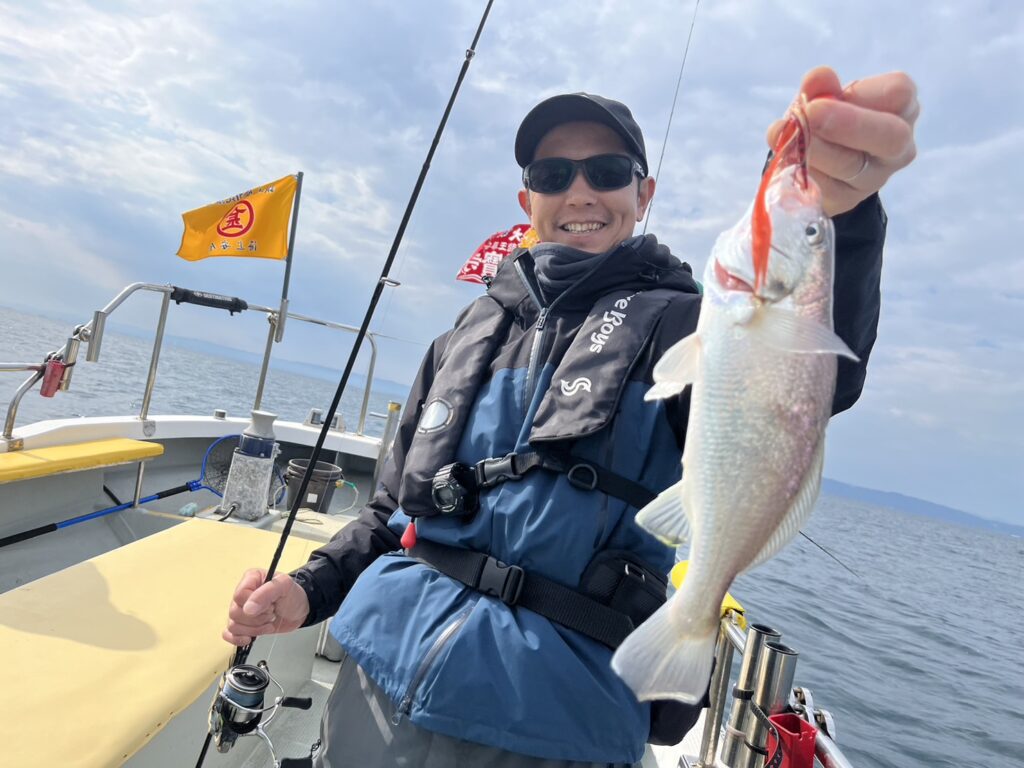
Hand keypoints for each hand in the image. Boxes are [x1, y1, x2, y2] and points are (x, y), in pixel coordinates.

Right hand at [223, 568, 310, 645]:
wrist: (299, 611)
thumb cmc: (293, 595)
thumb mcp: (285, 587)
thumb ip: (266, 593)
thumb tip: (248, 608)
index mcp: (250, 579)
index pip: (239, 595)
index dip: (254, 604)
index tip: (270, 605)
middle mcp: (243, 594)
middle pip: (235, 612)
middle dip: (257, 618)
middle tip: (271, 613)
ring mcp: (241, 610)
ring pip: (233, 625)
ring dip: (254, 629)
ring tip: (268, 623)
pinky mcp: (242, 625)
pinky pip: (229, 634)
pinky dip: (238, 639)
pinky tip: (250, 638)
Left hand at [768, 66, 918, 216]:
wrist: (821, 161)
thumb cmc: (831, 117)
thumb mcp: (826, 97)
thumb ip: (822, 87)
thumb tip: (817, 77)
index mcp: (901, 108)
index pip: (898, 93)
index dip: (861, 92)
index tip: (827, 92)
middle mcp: (899, 145)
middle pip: (889, 136)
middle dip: (846, 123)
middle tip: (809, 113)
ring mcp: (876, 177)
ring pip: (851, 165)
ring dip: (815, 147)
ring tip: (788, 134)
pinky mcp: (848, 200)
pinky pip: (825, 188)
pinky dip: (802, 170)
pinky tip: (787, 158)